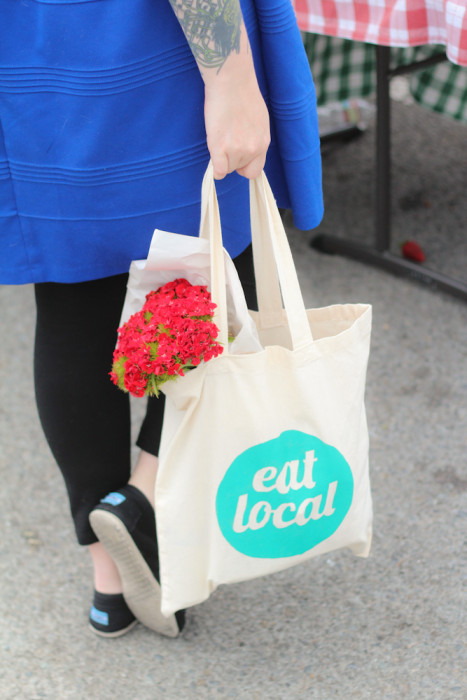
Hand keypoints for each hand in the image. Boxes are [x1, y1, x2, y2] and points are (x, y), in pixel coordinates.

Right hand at [203, 55, 269, 179]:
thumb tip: (246, 146)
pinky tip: (214, 154)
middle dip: (232, 161)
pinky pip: (218, 171)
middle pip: (239, 169)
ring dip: (221, 157)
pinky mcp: (221, 147)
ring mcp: (237, 149)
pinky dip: (215, 169)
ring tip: (220, 135)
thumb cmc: (243, 93)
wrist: (232, 80)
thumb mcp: (259, 120)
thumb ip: (255, 137)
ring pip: (227, 168)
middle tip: (225, 142)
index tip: (237, 157)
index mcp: (263, 142)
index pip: (255, 171)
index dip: (244, 166)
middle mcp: (253, 149)